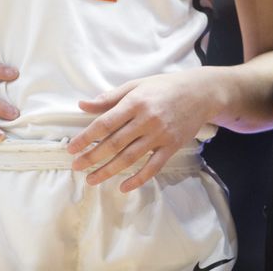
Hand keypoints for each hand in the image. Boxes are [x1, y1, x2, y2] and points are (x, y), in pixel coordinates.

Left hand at [68, 69, 215, 191]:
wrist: (200, 92)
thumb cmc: (164, 86)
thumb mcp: (136, 85)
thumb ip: (110, 97)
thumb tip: (83, 104)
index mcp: (135, 102)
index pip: (105, 123)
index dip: (86, 138)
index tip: (72, 148)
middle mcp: (146, 119)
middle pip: (114, 143)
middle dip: (92, 157)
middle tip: (76, 167)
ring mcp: (160, 135)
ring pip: (130, 158)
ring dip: (108, 171)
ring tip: (92, 179)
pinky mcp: (172, 146)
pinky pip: (153, 167)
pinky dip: (138, 179)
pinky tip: (124, 187)